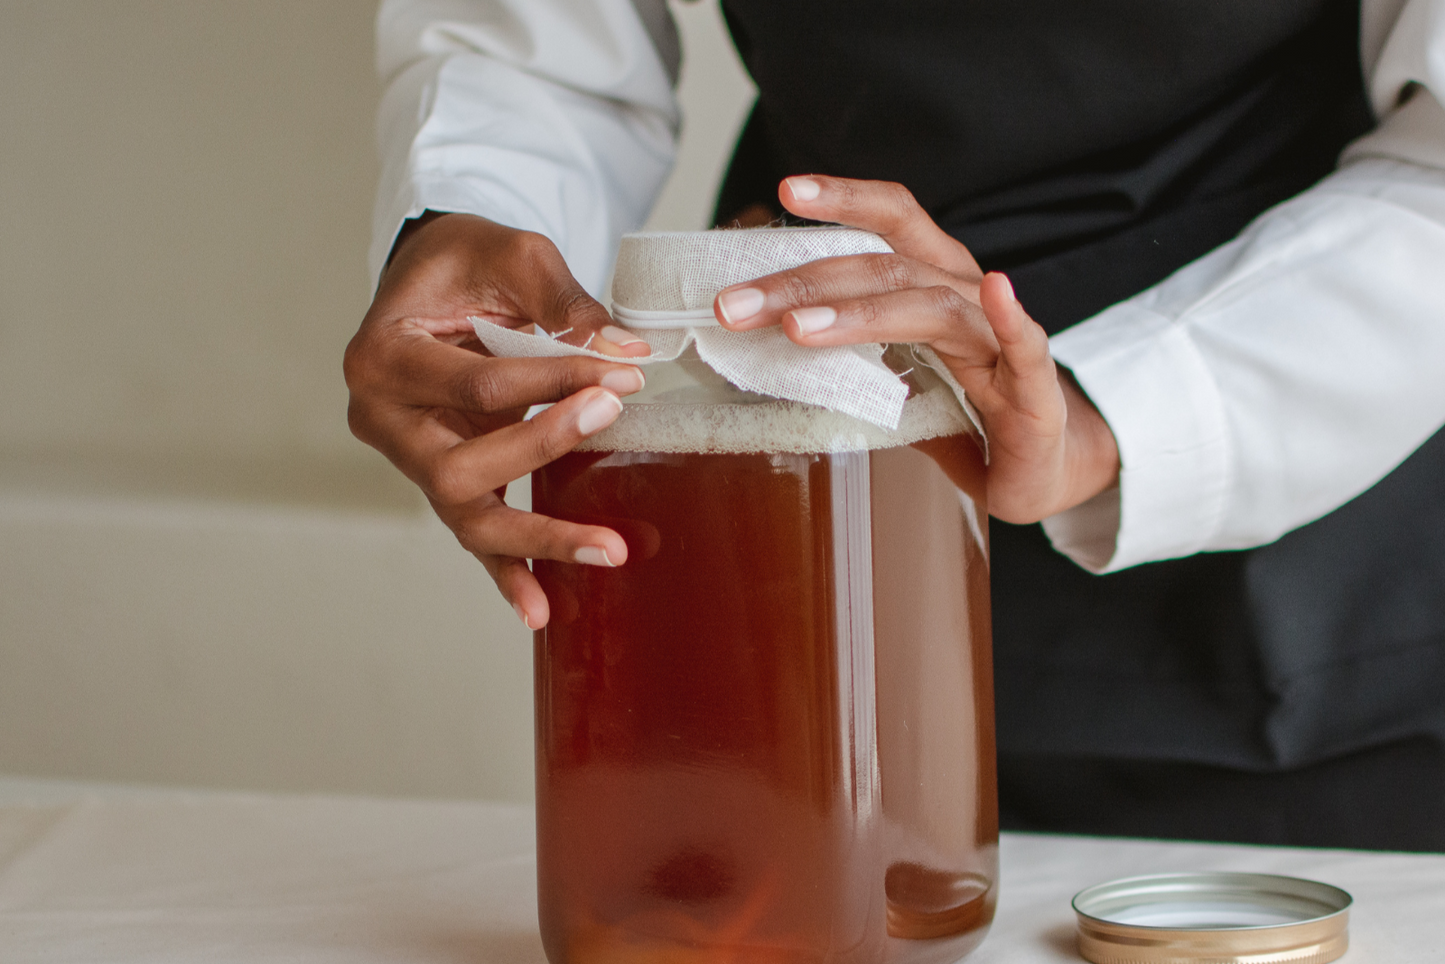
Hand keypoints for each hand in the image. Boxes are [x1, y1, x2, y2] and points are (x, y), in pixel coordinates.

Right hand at [345, 212, 651, 628]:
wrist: (433, 281)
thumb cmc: (464, 261)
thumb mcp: (511, 254)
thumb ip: (564, 302)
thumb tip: (625, 356)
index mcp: (382, 357)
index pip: (476, 385)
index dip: (552, 382)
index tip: (622, 376)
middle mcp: (383, 421)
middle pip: (461, 466)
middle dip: (542, 448)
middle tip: (610, 419)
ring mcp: (410, 460)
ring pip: (467, 517)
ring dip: (540, 536)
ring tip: (608, 550)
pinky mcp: (442, 481)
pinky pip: (474, 536)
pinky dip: (508, 572)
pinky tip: (542, 609)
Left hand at [712, 176, 1119, 523]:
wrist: (1046, 467)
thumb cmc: (968, 419)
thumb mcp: (894, 384)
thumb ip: (846, 363)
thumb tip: (762, 353)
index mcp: (934, 285)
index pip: (891, 224)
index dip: (844, 200)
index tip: (786, 189)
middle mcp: (967, 298)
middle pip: (885, 267)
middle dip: (803, 283)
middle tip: (734, 305)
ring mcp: (1001, 343)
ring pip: (930, 306)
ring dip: (859, 314)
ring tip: (797, 327)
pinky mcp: (1035, 393)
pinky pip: (1026, 347)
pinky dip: (1013, 318)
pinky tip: (1000, 289)